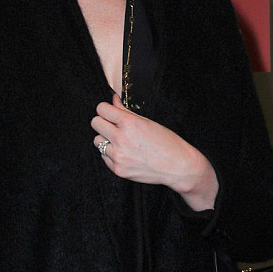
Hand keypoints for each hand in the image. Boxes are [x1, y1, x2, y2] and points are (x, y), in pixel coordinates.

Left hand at [91, 94, 217, 210]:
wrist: (177, 166)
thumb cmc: (167, 142)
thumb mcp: (147, 122)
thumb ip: (126, 112)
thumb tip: (113, 101)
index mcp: (129, 124)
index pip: (101, 109)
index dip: (106, 109)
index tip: (110, 112)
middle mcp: (121, 139)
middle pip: (95, 123)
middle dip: (103, 122)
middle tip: (113, 126)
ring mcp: (118, 156)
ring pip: (97, 141)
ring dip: (106, 140)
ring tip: (121, 142)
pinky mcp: (118, 169)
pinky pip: (104, 157)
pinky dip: (111, 154)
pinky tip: (126, 154)